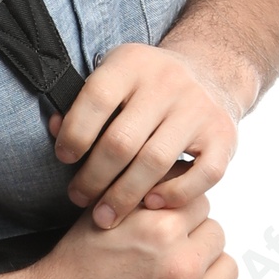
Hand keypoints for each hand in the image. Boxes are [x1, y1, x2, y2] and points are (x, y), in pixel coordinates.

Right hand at [17, 187, 237, 278]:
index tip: (165, 225)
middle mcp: (180, 266)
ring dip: (208, 268)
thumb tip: (186, 171)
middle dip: (194, 239)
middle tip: (168, 252)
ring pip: (226, 269)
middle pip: (216, 234)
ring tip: (179, 275)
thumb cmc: (79, 264)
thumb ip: (148, 192)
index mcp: (162, 229)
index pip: (201, 203)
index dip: (180, 211)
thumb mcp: (107, 213)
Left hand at [48, 41, 239, 225]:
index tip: (65, 158)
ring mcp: (200, 109)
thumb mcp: (114, 81)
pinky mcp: (224, 135)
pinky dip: (175, 195)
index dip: (74, 133)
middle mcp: (169, 82)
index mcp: (133, 63)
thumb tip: (54, 131)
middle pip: (122, 141)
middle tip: (78, 198)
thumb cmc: (146, 89)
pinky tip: (152, 204)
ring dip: (124, 197)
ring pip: (154, 163)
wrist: (209, 75)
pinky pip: (201, 175)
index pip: (97, 99)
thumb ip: (83, 106)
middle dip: (93, 178)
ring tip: (104, 216)